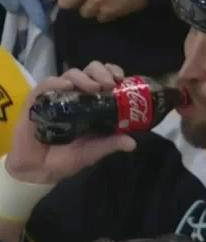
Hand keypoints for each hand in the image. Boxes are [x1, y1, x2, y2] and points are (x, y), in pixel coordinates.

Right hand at [5, 62, 135, 184]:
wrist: (39, 171)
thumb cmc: (67, 157)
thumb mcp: (94, 151)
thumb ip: (111, 144)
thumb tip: (132, 143)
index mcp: (93, 102)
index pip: (104, 77)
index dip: (113, 72)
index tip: (121, 78)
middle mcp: (77, 95)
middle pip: (90, 70)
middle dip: (101, 72)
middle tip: (109, 84)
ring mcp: (57, 96)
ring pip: (71, 74)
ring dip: (84, 77)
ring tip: (94, 88)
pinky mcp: (37, 101)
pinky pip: (46, 85)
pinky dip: (57, 82)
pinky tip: (67, 86)